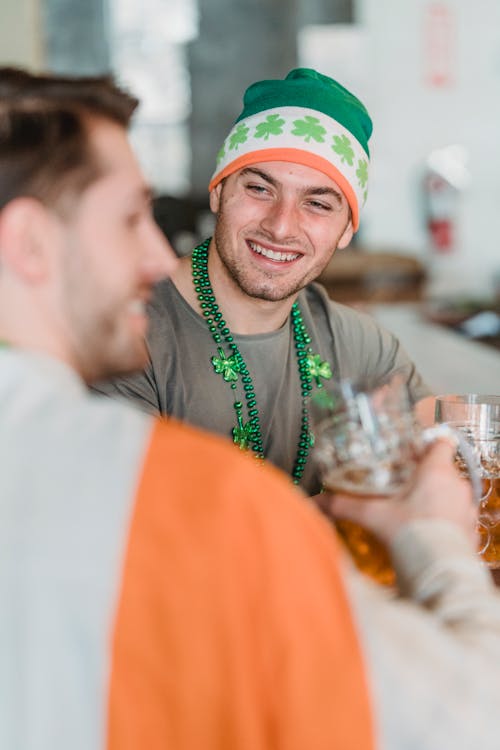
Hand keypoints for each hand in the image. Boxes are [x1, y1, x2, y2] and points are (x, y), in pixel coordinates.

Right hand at [324, 440, 476, 546]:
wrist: (439, 572)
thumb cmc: (411, 535)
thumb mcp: (372, 516)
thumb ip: (343, 505)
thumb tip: (317, 501)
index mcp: (436, 471)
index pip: (442, 442)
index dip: (428, 443)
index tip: (413, 450)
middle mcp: (457, 485)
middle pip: (444, 468)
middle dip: (426, 474)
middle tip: (404, 483)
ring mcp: (467, 508)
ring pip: (453, 493)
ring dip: (437, 497)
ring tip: (414, 509)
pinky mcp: (471, 530)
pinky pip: (458, 517)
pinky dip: (445, 520)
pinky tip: (426, 530)